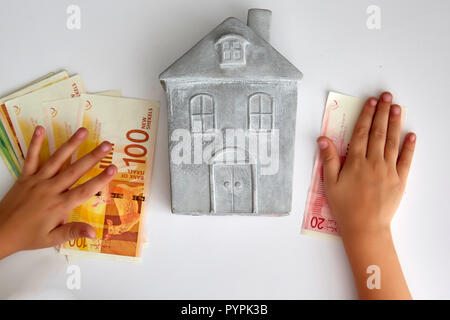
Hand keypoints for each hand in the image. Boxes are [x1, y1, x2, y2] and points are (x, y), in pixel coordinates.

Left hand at [0, 126, 116, 258]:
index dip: (101, 179)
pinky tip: (41, 129)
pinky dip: (35, 143)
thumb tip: (94, 233)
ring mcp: (37, 181)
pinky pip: (31, 157)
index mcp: (59, 205)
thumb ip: (73, 232)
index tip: (113, 168)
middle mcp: (50, 190)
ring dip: (71, 144)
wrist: (0, 232)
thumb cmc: (29, 237)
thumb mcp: (53, 239)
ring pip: (57, 160)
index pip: (85, 190)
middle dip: (93, 157)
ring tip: (83, 131)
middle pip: (75, 170)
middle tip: (106, 145)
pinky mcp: (25, 177)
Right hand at [317, 91, 415, 298]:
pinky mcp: (400, 180)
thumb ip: (328, 159)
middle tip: (386, 96)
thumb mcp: (330, 183)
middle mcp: (373, 162)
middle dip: (382, 112)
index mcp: (355, 161)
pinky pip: (406, 160)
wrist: (365, 227)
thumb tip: (323, 138)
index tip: (370, 102)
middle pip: (378, 132)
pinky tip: (411, 135)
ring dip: (394, 123)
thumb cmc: (344, 206)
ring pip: (392, 142)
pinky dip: (409, 147)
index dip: (366, 115)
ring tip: (397, 108)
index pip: (361, 133)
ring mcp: (389, 170)